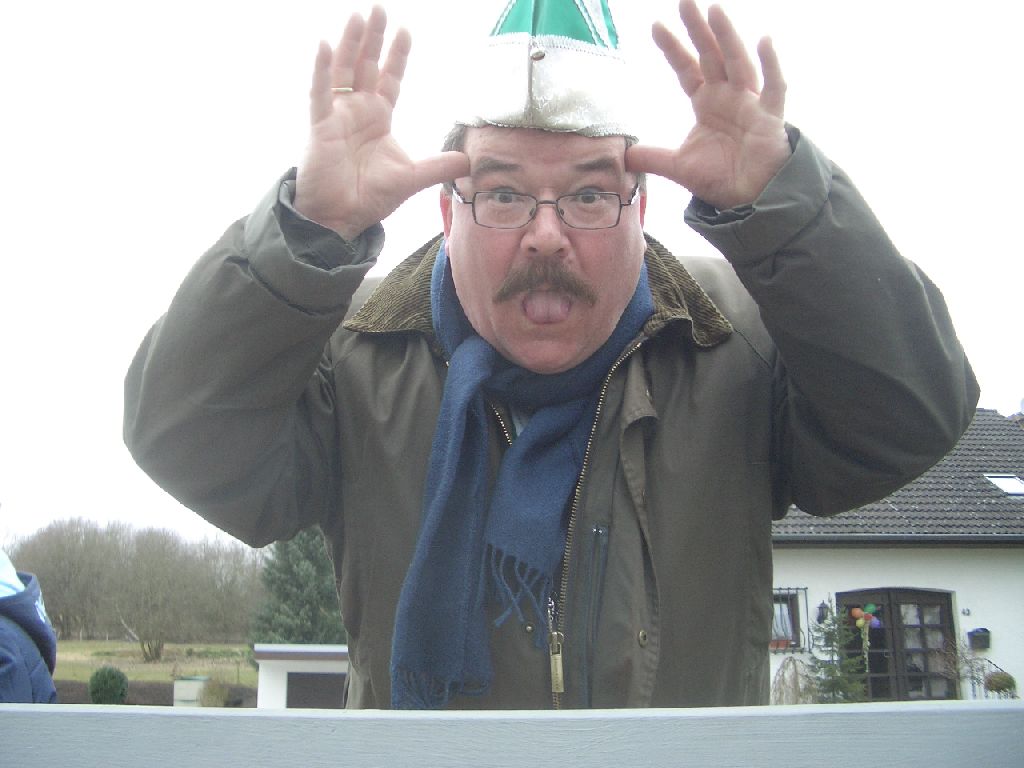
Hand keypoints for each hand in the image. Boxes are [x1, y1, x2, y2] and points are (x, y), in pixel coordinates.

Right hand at [294, 7, 469, 239]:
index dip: (397, 55)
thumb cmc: (368, 198)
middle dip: (373, 37)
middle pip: (365, 65)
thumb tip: (469, 160)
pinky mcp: (320, 126)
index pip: (389, 79)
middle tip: (379, 8)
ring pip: (343, 70)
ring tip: (358, 16)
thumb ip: (438, 167)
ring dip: (350, 42)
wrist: (340, 218)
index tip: (406, 31)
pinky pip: (319, 92)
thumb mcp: (411, 179)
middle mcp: (357, 111)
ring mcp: (337, 115)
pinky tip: (326, 45)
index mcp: (378, 119)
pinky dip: (322, 69)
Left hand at [626, 1, 790, 210]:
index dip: (673, 49)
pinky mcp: (771, 118)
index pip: (687, 69)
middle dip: (698, 30)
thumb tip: (624, 156)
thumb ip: (654, 158)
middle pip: (711, 56)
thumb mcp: (679, 168)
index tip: (655, 26)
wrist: (751, 200)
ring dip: (727, 37)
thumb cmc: (722, 178)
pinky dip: (771, 65)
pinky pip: (774, 88)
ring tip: (715, 11)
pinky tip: (764, 41)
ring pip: (739, 63)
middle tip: (685, 2)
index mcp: (707, 103)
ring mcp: (751, 103)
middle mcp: (728, 96)